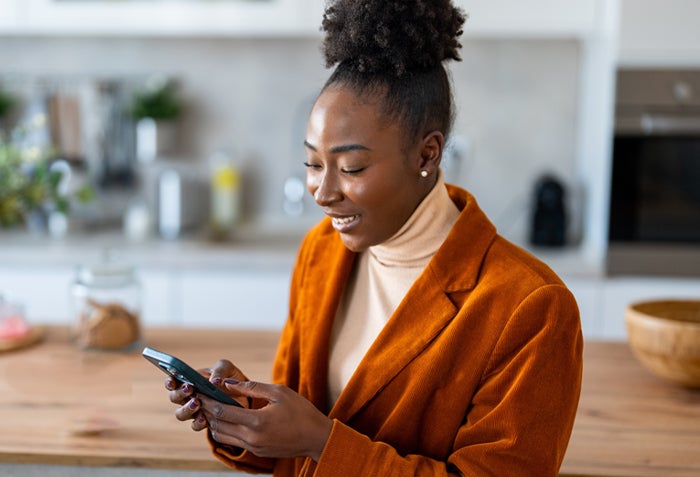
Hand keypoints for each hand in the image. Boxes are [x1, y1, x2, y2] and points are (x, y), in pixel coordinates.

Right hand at [166, 359, 247, 430]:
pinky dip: (198, 422)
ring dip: (186, 409)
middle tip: (190, 389)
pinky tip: (204, 418)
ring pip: (180, 414)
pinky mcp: (204, 421)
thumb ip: (220, 370)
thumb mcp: (227, 368)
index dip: (169, 381)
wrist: (243, 394)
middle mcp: (188, 396)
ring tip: (197, 403)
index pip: (172, 381)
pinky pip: (195, 425)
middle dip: (180, 394)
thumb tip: (214, 381)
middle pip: (174, 397)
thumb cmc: (230, 377)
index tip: (173, 381)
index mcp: (189, 380)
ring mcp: (194, 410)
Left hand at [200, 380, 332, 461]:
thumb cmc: (301, 411)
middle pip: (218, 425)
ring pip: (222, 436)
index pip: (222, 411)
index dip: (208, 400)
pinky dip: (225, 430)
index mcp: (257, 421)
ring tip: (210, 408)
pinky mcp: (257, 452)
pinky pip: (233, 442)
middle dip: (206, 411)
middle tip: (199, 398)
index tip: (200, 391)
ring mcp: (254, 447)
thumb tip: (227, 383)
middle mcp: (252, 438)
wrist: (316, 437)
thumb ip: (251, 387)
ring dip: (214, 423)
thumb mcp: (279, 392)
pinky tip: (226, 419)